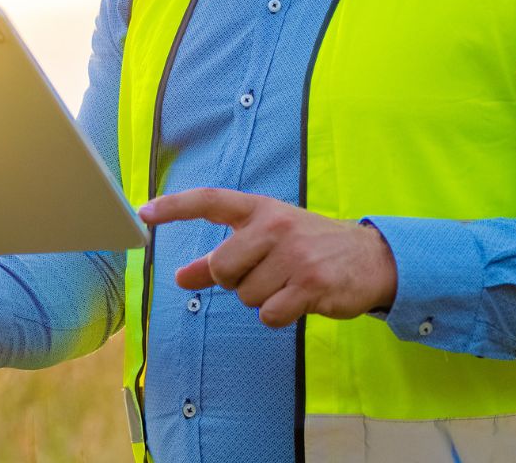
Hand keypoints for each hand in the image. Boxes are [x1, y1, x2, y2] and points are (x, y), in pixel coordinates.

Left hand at [140, 188, 396, 327]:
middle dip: (234, 281)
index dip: (174, 207)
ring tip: (288, 283)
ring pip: (245, 295)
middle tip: (263, 275)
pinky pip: (268, 314)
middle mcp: (276, 226)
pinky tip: (299, 300)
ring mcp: (295, 255)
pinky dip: (279, 315)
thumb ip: (221, 258)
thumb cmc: (310, 248)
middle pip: (222, 267)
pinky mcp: (311, 285)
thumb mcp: (267, 241)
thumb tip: (180, 277)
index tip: (143, 212)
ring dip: (262, 299)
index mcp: (262, 210)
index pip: (210, 200)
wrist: (372, 259)